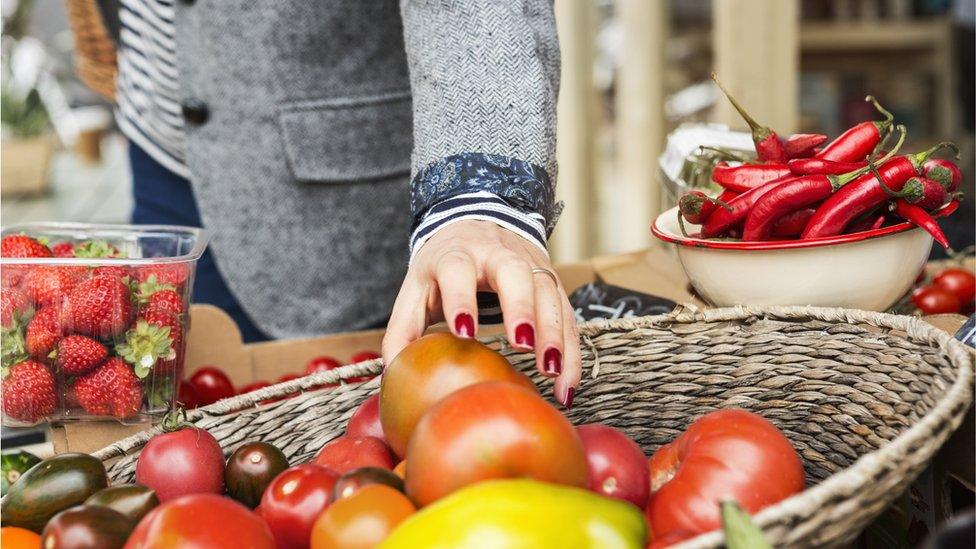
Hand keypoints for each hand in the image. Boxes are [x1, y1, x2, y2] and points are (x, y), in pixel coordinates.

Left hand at [382, 219, 579, 406]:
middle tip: (523, 344)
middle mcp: (496, 254)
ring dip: (555, 334)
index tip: (464, 332)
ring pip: (548, 293)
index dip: (461, 298)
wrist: (477, 222)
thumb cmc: (442, 266)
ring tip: (553, 375)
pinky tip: (567, 386)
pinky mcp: (551, 282)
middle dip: (521, 307)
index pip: (458, 270)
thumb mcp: (416, 288)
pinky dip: (570, 351)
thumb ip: (403, 328)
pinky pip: (567, 315)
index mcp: (455, 254)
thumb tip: (393, 376)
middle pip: (515, 273)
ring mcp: (530, 265)